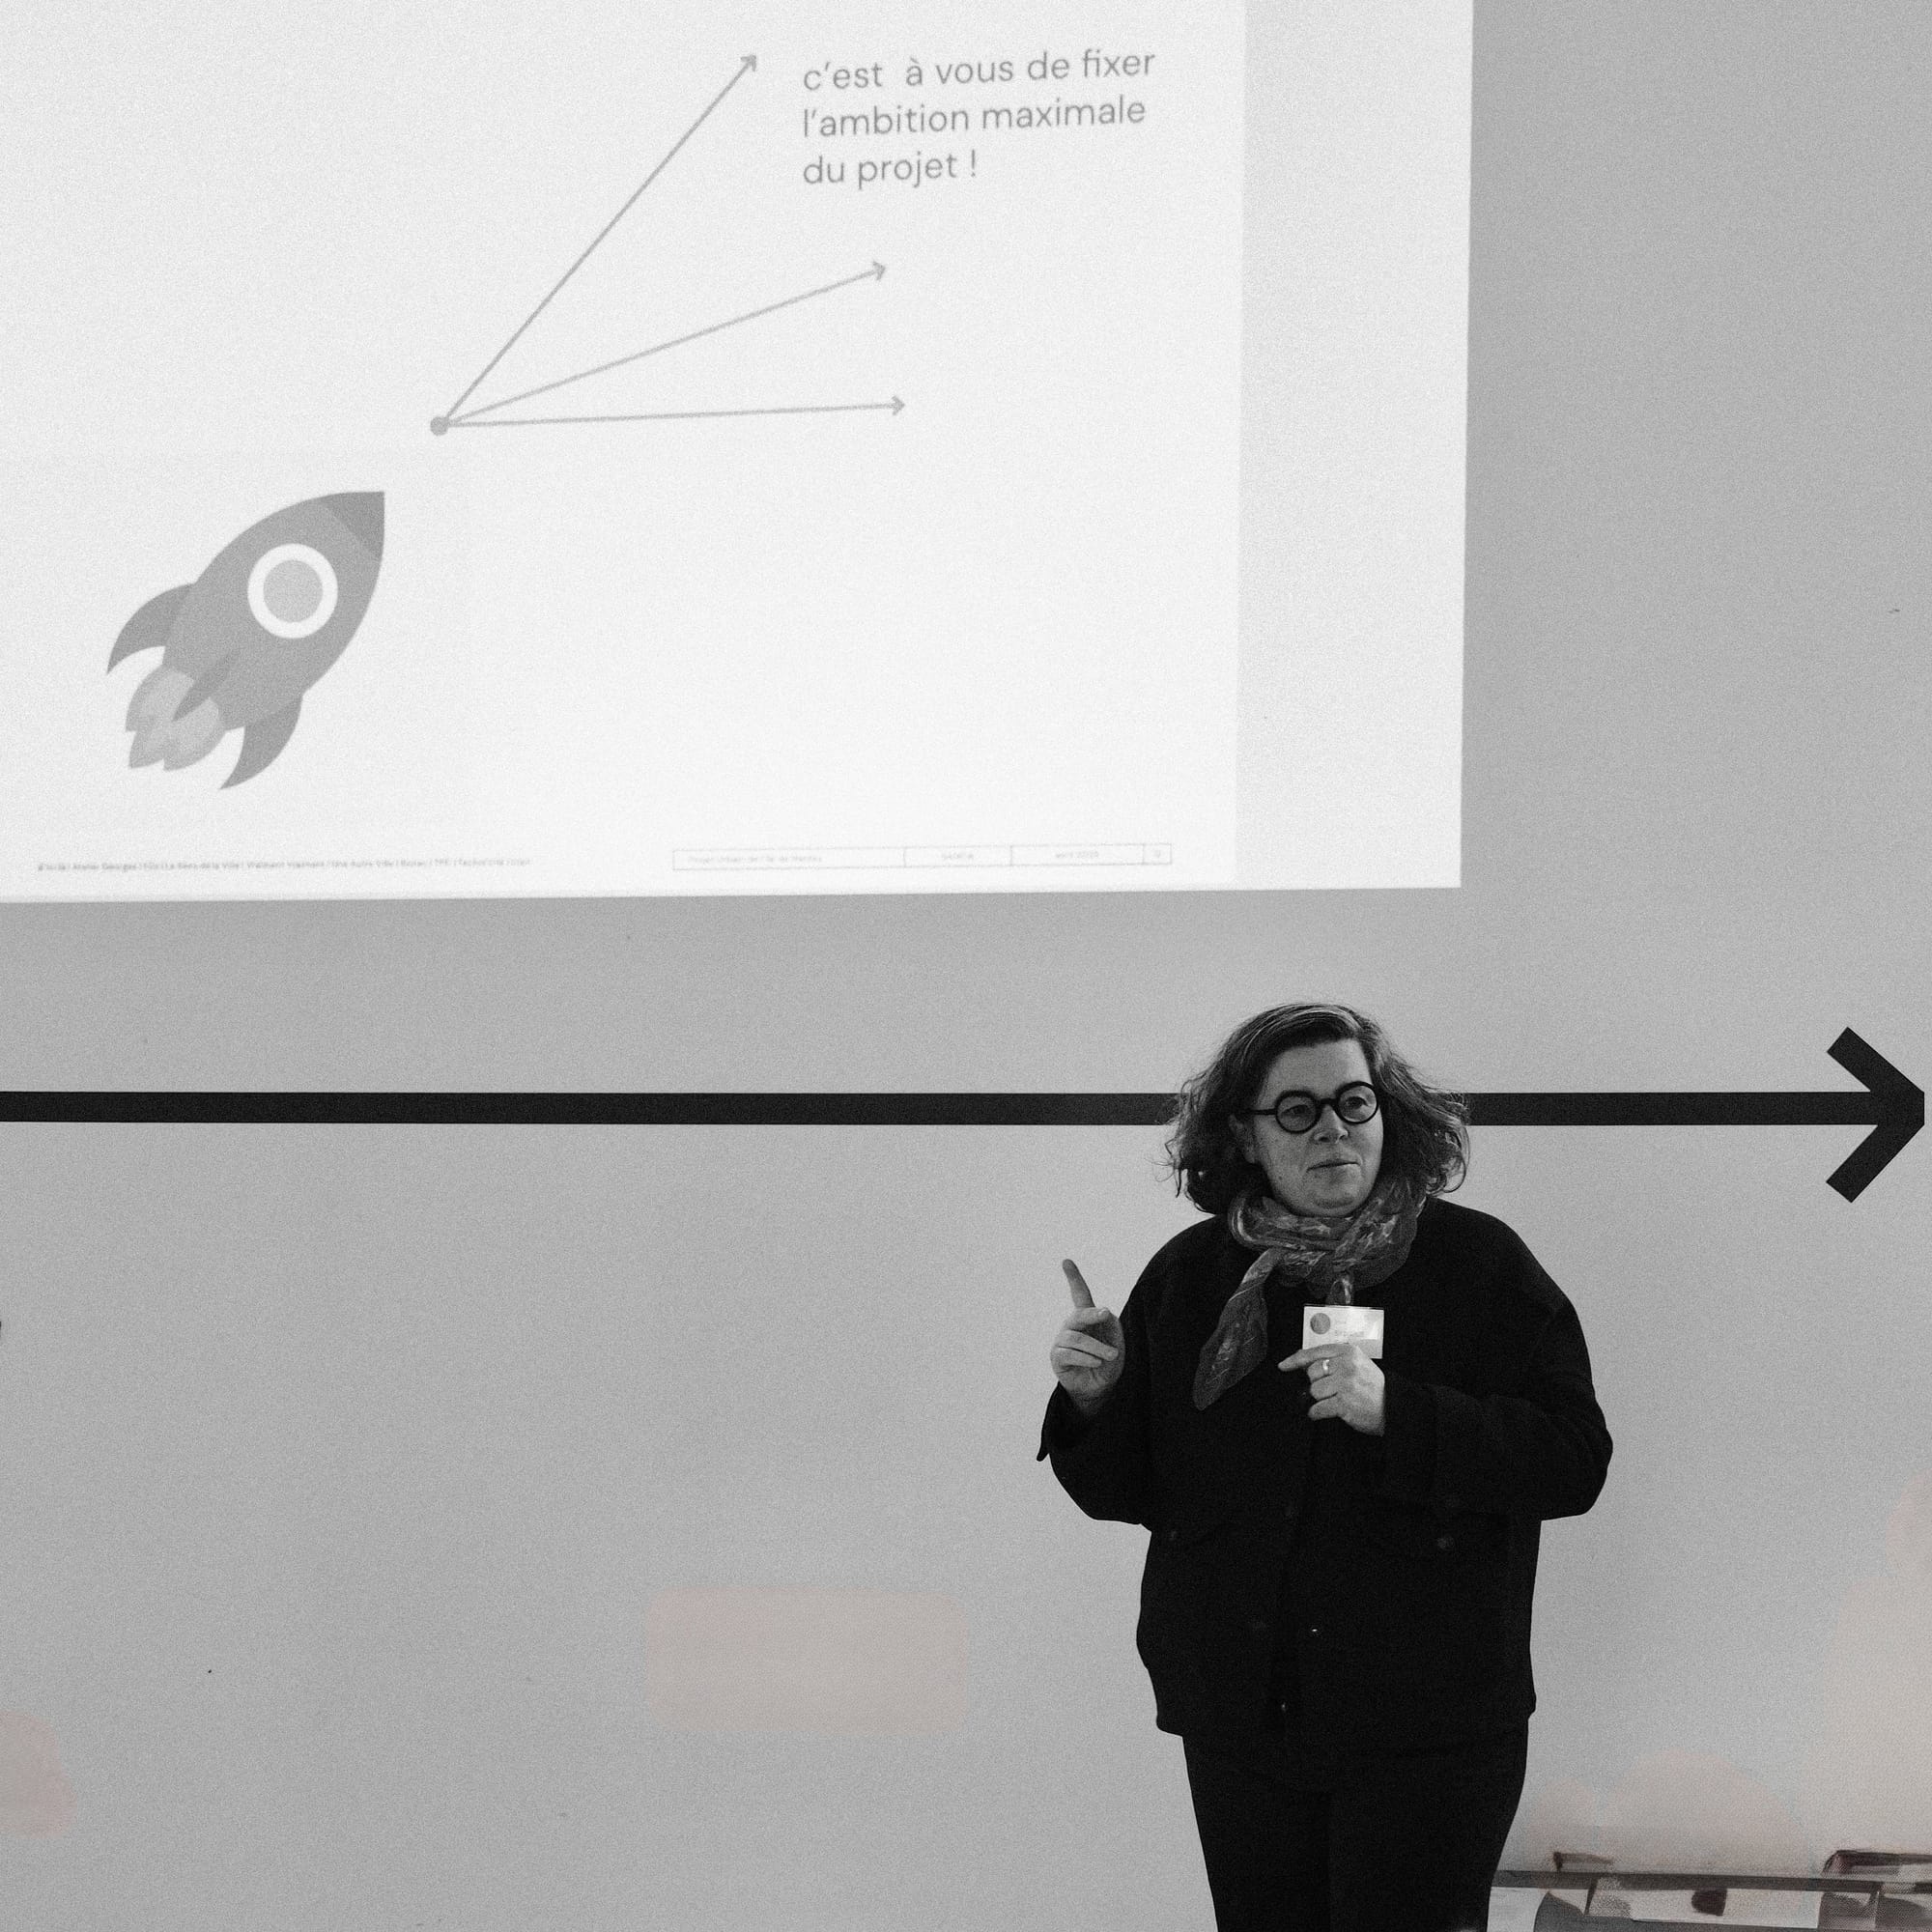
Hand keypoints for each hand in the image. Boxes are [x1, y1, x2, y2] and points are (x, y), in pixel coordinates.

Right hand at [1050, 1260, 1124, 1412]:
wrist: (1100, 1389)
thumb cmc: (1108, 1361)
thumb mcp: (1116, 1342)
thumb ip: (1113, 1325)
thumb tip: (1104, 1312)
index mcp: (1086, 1318)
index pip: (1079, 1294)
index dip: (1073, 1278)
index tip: (1066, 1261)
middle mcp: (1071, 1326)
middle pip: (1079, 1314)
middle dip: (1092, 1313)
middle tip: (1106, 1314)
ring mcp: (1062, 1341)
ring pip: (1078, 1338)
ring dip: (1097, 1347)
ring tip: (1111, 1356)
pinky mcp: (1057, 1357)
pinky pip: (1070, 1353)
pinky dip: (1086, 1358)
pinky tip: (1096, 1363)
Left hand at [1278, 1341, 1384, 1434]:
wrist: (1393, 1406)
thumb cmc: (1373, 1386)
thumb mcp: (1358, 1363)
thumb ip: (1335, 1359)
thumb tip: (1305, 1363)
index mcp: (1348, 1352)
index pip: (1315, 1352)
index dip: (1295, 1359)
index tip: (1284, 1365)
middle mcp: (1346, 1365)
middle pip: (1312, 1373)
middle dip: (1316, 1383)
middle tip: (1330, 1390)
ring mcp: (1345, 1384)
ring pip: (1314, 1391)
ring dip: (1319, 1399)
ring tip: (1333, 1401)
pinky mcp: (1344, 1404)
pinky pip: (1318, 1408)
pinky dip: (1316, 1413)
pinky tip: (1324, 1412)